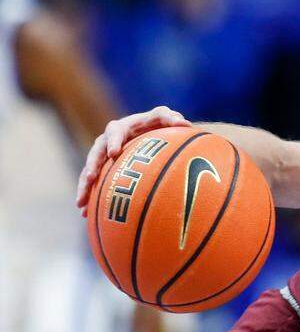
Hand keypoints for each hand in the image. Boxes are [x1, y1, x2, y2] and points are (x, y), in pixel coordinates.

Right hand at [75, 105, 189, 214]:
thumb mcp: (164, 117)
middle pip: (96, 154)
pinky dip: (89, 197)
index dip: (113, 142)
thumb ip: (172, 119)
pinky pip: (93, 184)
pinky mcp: (102, 170)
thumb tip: (185, 124)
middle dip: (91, 166)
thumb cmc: (156, 123)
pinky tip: (85, 214)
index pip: (115, 132)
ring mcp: (102, 157)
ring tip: (81, 203)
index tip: (114, 153)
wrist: (147, 131)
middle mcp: (106, 142)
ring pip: (89, 171)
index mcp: (121, 128)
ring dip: (85, 186)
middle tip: (90, 179)